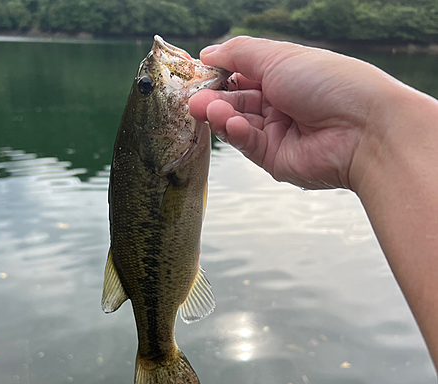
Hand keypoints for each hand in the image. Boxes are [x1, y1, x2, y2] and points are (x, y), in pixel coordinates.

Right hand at [189, 36, 405, 191]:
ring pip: (238, 124)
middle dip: (213, 99)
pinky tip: (231, 123)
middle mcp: (280, 105)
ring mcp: (278, 133)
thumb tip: (208, 52)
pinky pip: (249, 144)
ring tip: (203, 108)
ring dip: (220, 115)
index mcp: (284, 77)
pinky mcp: (276, 159)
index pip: (242, 76)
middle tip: (192, 98)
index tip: (196, 74)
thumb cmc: (329, 82)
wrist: (362, 127)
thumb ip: (239, 54)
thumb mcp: (279, 56)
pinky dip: (237, 132)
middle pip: (236, 102)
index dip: (218, 75)